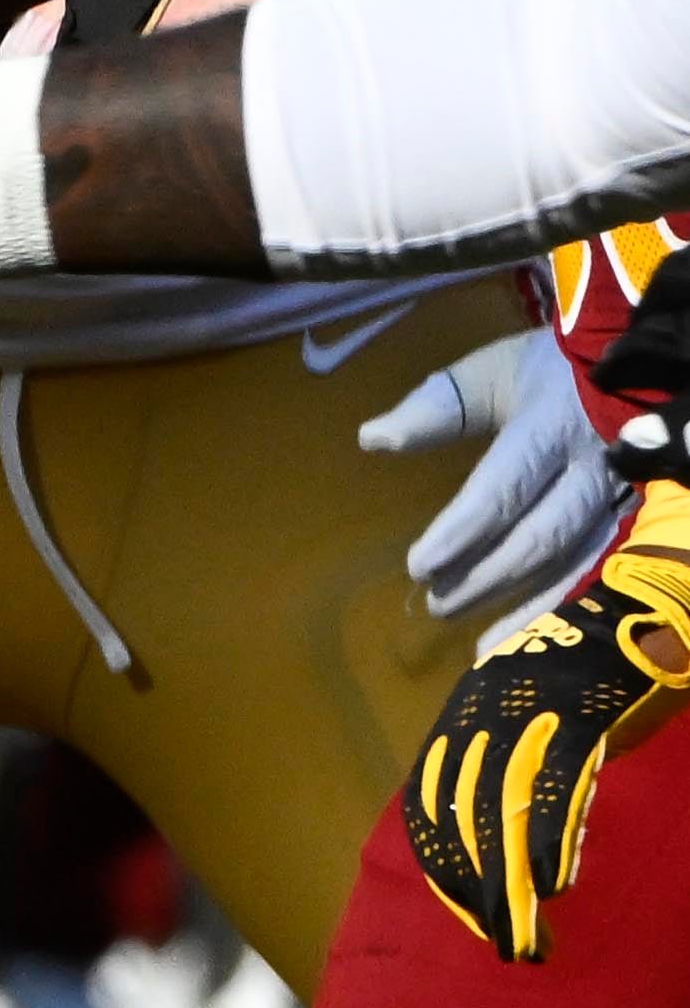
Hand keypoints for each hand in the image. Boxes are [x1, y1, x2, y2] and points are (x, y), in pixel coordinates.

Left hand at [361, 326, 629, 626]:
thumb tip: (372, 439)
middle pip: (539, 536)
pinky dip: (565, 606)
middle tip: (436, 606)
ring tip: (483, 645)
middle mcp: (591, 469)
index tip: (418, 567)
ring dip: (527, 606)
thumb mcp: (492, 372)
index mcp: (549, 429)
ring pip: (576, 562)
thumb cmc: (550, 370)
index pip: (503, 489)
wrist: (635, 363)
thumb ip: (436, 409)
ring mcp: (619, 496)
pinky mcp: (632, 516)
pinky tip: (531, 636)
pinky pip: (602, 569)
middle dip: (486, 578)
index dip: (462, 532)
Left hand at [406, 482, 689, 959]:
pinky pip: (558, 788)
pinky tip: (556, 883)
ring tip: (528, 934)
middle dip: (478, 891)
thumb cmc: (598, 676)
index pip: (428, 807)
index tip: (466, 915)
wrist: (654, 609)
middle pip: (462, 819)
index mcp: (463, 717)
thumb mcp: (531, 718)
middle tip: (504, 943)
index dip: (443, 868)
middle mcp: (482, 711)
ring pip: (505, 812)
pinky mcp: (583, 713)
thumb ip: (505, 768)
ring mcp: (530, 710)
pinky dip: (552, 840)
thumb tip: (490, 839)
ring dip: (513, 884)